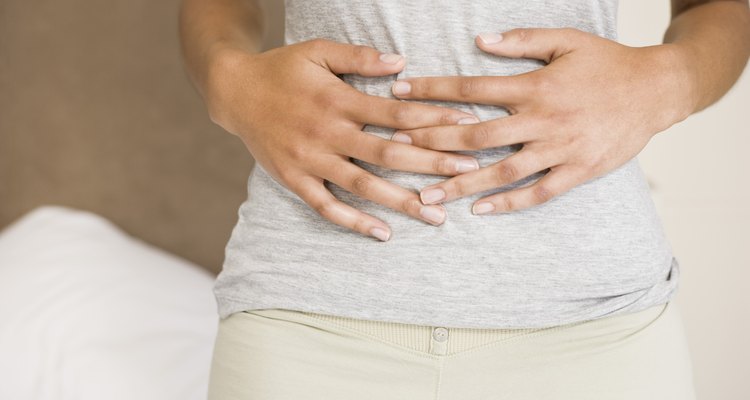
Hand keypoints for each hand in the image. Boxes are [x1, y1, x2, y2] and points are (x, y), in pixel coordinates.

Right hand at [204, 39, 482, 240]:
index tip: (467, 126)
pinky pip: (327, 207)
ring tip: (437, 216)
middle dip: (431, 164)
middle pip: (388, 153)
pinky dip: (354, 221)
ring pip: (363, 185)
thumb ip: (359, 57)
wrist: (233, 91)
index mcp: (338, 99)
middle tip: (467, 174)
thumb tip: (401, 63)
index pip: (396, 112)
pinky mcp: (294, 180)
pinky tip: (383, 233)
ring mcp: (309, 160)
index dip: (434, 119)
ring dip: (402, 201)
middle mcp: (327, 132)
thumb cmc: (282, 68)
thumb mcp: (318, 50)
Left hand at [389, 28, 692, 214]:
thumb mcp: (567, 40)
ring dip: (461, 183)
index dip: (433, 91)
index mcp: (535, 86)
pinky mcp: (578, 170)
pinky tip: (480, 209)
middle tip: (396, 149)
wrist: (657, 90)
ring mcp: (560, 148)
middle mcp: (543, 119)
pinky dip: (509, 202)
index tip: (400, 94)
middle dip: (433, 142)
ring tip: (426, 194)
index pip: (472, 89)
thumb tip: (480, 42)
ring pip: (502, 171)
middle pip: (477, 135)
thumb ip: (522, 41)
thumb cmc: (607, 63)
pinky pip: (538, 192)